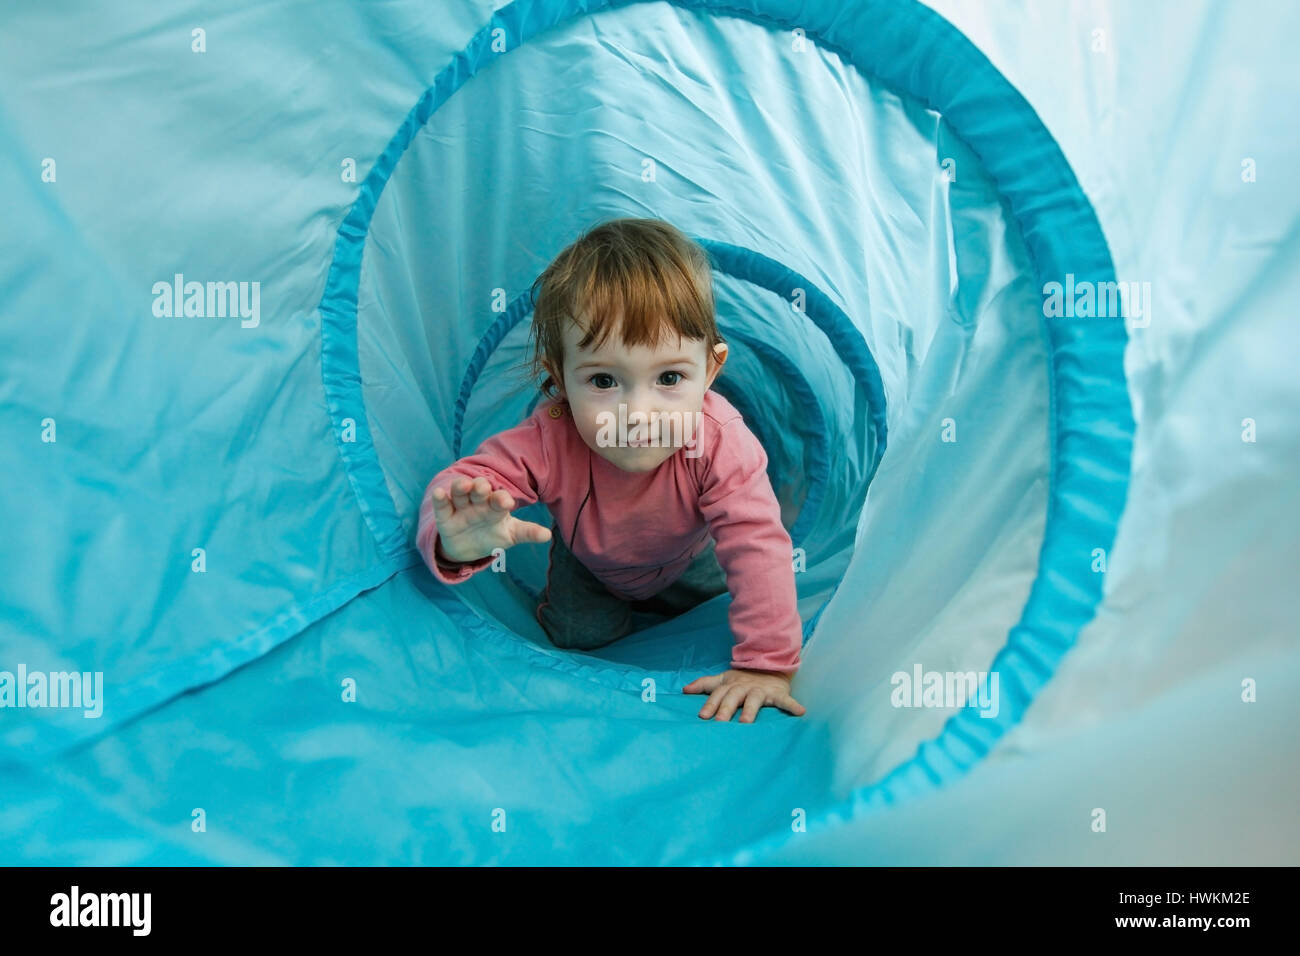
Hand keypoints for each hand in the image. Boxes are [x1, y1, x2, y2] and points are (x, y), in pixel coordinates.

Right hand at [430, 475, 550, 562]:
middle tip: (483, 486)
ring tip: (463, 485)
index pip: (499, 499)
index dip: (502, 499)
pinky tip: (439, 492)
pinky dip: (440, 499)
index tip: (507, 502)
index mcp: (495, 505)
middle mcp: (478, 502)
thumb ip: (527, 532)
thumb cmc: (493, 535)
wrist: (469, 548)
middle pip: (478, 491)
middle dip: (480, 487)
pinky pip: (442, 505)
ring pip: (460, 493)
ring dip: (460, 487)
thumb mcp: (510, 535)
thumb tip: (548, 535)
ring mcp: (460, 508)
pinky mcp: (445, 516)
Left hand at [683, 668, 805, 722]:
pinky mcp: (777, 693)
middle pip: (733, 698)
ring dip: (751, 710)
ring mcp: (761, 690)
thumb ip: (704, 684)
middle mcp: (744, 688)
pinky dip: (793, 706)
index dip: (710, 705)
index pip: (717, 695)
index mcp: (730, 686)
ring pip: (754, 700)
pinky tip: (800, 712)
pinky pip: (785, 700)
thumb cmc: (742, 679)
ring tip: (747, 722)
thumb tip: (684, 690)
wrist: (769, 666)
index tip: (703, 717)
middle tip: (720, 722)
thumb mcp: (723, 679)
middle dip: (726, 709)